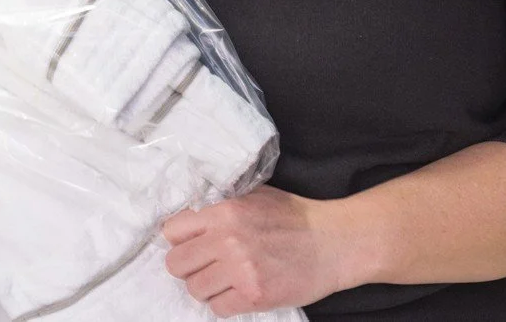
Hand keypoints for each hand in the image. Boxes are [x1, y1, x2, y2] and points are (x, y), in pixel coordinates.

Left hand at [162, 185, 345, 316]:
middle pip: (177, 264)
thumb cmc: (295, 216)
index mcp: (226, 211)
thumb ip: (223, 206)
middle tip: (206, 265)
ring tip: (225, 279)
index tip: (190, 243)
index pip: (173, 230)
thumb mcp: (256, 197)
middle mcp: (228, 240)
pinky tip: (239, 291)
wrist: (332, 242)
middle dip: (188, 266)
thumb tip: (193, 218)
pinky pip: (218, 309)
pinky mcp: (254, 296)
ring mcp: (241, 270)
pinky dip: (225, 303)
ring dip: (207, 287)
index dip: (179, 239)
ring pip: (195, 289)